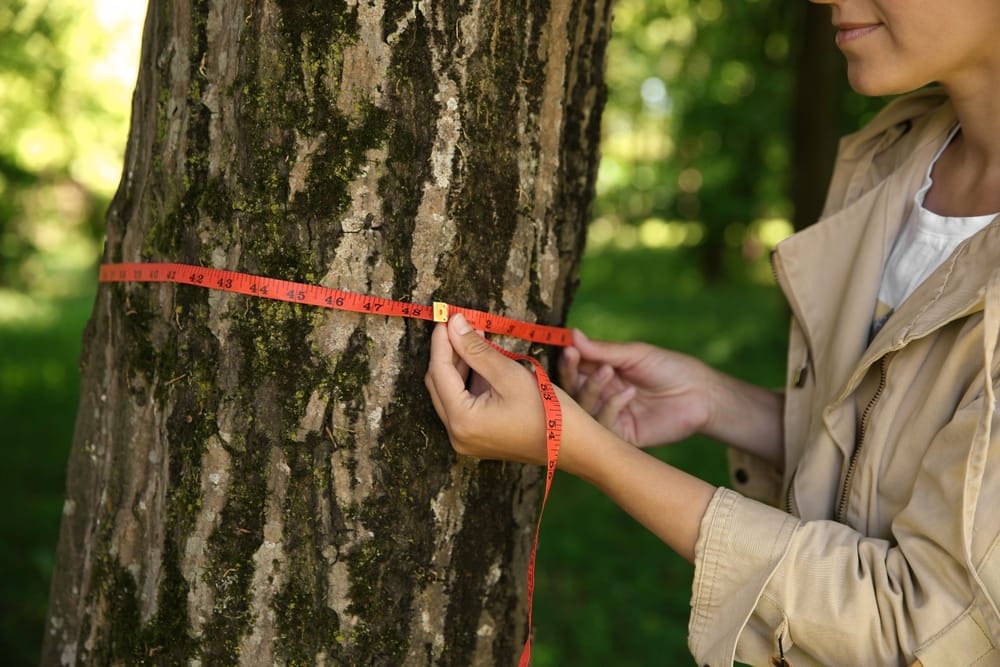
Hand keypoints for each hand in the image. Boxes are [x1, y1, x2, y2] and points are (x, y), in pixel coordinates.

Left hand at [425, 313, 557, 464]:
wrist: (575, 445)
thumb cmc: (547, 411)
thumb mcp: (510, 374)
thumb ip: (477, 350)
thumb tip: (455, 325)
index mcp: (462, 421)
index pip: (439, 373)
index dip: (441, 342)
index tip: (446, 317)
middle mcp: (457, 435)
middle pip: (439, 384)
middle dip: (449, 352)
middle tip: (460, 324)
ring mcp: (466, 440)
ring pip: (450, 393)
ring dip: (459, 365)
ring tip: (474, 336)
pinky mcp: (478, 438)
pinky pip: (463, 404)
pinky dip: (469, 381)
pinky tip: (482, 360)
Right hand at [558, 331, 712, 447]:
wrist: (700, 394)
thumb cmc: (669, 368)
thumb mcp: (634, 354)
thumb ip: (602, 350)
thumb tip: (571, 334)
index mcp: (601, 373)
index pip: (573, 368)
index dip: (566, 359)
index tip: (565, 348)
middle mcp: (600, 395)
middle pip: (569, 389)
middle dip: (568, 373)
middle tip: (573, 357)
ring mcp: (609, 415)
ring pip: (581, 408)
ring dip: (590, 388)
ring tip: (608, 372)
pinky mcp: (620, 436)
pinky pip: (602, 426)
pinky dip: (611, 408)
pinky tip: (629, 394)